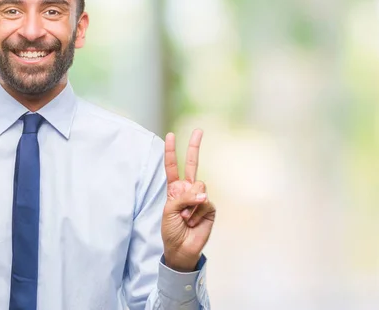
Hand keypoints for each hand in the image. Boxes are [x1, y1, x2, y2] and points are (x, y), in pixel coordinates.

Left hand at [161, 129, 215, 271]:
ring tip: (185, 218)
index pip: (172, 166)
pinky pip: (204, 201)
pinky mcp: (210, 207)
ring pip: (198, 186)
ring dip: (189, 203)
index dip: (171, 151)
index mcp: (175, 188)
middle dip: (195, 146)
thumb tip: (203, 193)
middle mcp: (188, 189)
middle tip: (199, 130)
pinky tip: (193, 222)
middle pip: (193, 164)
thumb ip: (182, 197)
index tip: (170, 135)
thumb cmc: (171, 229)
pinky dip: (196, 212)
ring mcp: (200, 197)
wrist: (181, 248)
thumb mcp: (169, 210)